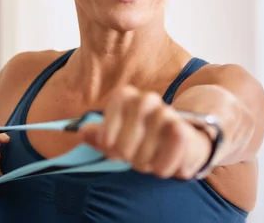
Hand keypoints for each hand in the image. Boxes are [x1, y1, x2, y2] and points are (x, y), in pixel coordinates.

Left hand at [79, 86, 211, 179]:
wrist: (176, 140)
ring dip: (145, 161)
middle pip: (126, 138)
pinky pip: (170, 148)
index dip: (108, 140)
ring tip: (146, 162)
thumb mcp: (115, 136)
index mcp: (124, 96)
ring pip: (147, 146)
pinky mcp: (182, 128)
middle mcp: (145, 99)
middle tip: (130, 158)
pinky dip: (163, 164)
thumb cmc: (139, 138)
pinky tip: (160, 167)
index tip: (110, 148)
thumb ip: (97, 136)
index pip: (108, 124)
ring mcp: (166, 111)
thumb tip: (81, 133)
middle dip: (126, 154)